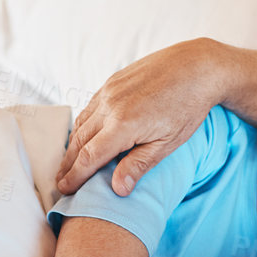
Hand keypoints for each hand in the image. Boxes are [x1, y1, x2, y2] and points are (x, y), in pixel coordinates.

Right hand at [55, 39, 231, 196]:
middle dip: (68, 165)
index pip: (89, 157)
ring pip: (81, 123)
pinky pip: (89, 108)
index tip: (66, 190)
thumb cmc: (187, 106)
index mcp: (123, 124)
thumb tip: (118, 190)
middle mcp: (110, 106)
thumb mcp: (168, 142)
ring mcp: (108, 91)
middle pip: (79, 141)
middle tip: (60, 183)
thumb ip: (139, 165)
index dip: (75, 176)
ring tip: (68, 164)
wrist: (196, 66)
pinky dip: (82, 126)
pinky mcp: (111, 82)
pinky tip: (83, 137)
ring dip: (72, 146)